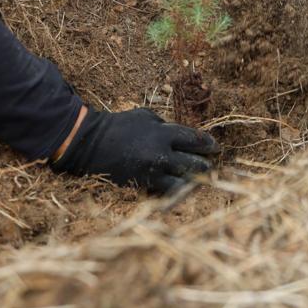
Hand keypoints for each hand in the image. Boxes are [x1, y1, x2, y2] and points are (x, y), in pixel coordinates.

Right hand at [51, 107, 219, 193]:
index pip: (194, 139)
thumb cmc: (119, 126)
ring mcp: (153, 171)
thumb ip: (165, 125)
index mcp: (162, 132)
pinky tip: (183, 190)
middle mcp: (161, 152)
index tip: (215, 147)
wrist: (92, 144)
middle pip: (194, 162)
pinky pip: (167, 191)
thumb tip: (182, 135)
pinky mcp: (143, 184)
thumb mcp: (144, 116)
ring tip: (201, 180)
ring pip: (184, 180)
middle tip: (211, 165)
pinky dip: (177, 190)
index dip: (207, 144)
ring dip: (195, 180)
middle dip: (206, 164)